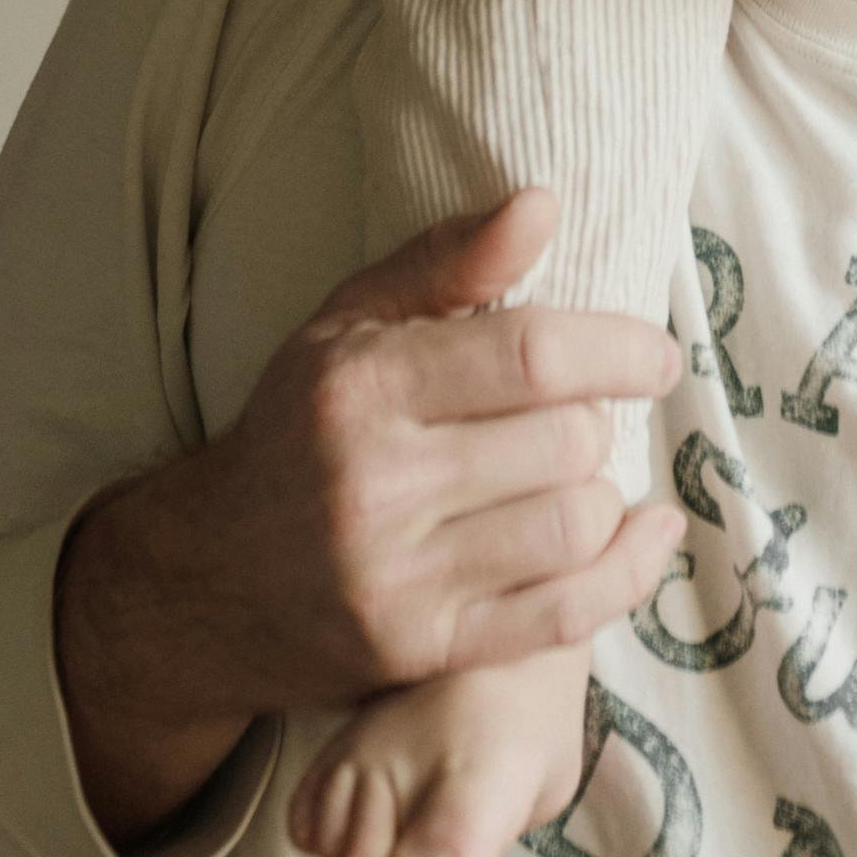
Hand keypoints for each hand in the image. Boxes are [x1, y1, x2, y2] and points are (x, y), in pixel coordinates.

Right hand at [55, 191, 682, 846]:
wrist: (202, 581)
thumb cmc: (298, 430)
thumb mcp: (347, 323)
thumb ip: (447, 259)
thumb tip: (542, 205)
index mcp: (361, 386)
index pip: (531, 353)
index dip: (617, 348)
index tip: (655, 354)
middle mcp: (376, 484)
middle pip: (565, 440)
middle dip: (595, 421)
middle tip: (580, 418)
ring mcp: (398, 579)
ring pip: (575, 524)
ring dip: (600, 493)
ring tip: (575, 475)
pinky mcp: (421, 651)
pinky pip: (564, 616)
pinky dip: (625, 571)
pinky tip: (646, 532)